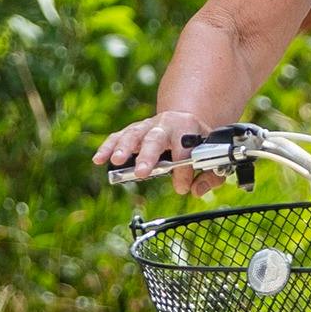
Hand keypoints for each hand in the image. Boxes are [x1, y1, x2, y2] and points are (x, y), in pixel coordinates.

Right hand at [96, 108, 214, 194]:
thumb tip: (194, 190)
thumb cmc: (197, 143)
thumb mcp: (212, 156)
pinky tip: (98, 159)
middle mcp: (166, 123)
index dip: (183, 171)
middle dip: (149, 156)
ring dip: (124, 148)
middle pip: (156, 138)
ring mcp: (147, 126)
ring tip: (117, 162)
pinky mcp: (133, 131)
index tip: (182, 187)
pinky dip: (107, 147)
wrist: (185, 120)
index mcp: (188, 127)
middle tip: (142, 173)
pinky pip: (118, 137)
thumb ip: (211, 176)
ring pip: (134, 134)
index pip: (184, 150)